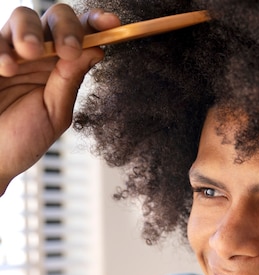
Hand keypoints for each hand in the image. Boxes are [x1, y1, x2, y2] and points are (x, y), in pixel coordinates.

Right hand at [0, 5, 119, 194]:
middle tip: (67, 49)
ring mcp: (11, 50)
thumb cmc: (22, 138)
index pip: (84, 34)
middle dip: (67, 27)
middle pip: (57, 16)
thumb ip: (70, 80)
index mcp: (63, 65)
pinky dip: (3, 50)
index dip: (99, 23)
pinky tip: (6, 69)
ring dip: (31, 31)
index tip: (112, 24)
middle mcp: (40, 53)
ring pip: (24, 15)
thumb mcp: (54, 112)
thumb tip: (96, 49)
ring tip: (29, 53)